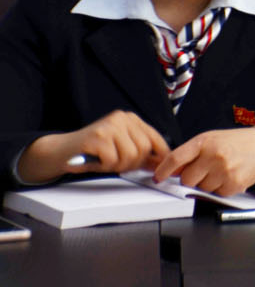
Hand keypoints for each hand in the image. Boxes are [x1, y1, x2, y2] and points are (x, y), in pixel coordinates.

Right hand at [16, 109, 169, 183]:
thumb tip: (161, 163)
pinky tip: (94, 162)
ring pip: (130, 155)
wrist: (60, 150)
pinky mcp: (97, 137)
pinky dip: (104, 167)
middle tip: (116, 166)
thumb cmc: (92, 151)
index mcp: (130, 119)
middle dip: (133, 163)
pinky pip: (112, 160)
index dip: (160, 154)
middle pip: (144, 148)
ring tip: (104, 163)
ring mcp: (110, 126)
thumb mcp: (119, 147)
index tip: (160, 168)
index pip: (154, 137)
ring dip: (117, 166)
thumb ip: (139, 151)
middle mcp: (122, 118)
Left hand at [151, 128, 254, 196]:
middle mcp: (214, 155)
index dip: (164, 170)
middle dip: (192, 178)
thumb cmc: (236, 143)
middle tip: (204, 170)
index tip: (158, 177)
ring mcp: (224, 170)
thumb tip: (170, 171)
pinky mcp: (234, 184)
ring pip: (200, 189)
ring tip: (220, 171)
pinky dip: (220, 189)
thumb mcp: (211, 139)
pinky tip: (228, 177)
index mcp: (205, 142)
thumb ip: (191, 153)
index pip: (176, 158)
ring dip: (207, 184)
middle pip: (186, 179)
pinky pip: (215, 194)